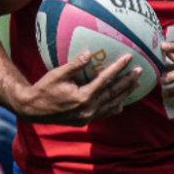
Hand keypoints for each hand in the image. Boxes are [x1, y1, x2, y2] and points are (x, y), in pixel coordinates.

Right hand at [12, 52, 141, 126]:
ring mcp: (88, 117)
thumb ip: (74, 65)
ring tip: (136, 84)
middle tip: (140, 71)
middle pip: (113, 94)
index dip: (118, 68)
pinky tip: (121, 101)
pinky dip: (114, 106)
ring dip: (125, 94)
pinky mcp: (85, 120)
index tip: (129, 58)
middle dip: (128, 82)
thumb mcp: (57, 74)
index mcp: (83, 97)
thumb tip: (89, 53)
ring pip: (112, 105)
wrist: (33, 109)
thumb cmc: (43, 89)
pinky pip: (104, 112)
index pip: (106, 81)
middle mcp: (88, 109)